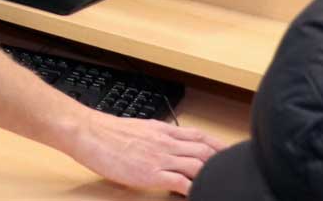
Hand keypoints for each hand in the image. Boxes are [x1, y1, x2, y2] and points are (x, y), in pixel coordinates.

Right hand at [65, 110, 224, 195]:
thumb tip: (164, 144)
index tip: (230, 153)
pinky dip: (195, 190)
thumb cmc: (106, 133)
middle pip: (205, 150)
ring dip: (212, 175)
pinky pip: (182, 183)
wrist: (89, 132)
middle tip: (234, 171)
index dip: (218, 146)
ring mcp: (160, 157)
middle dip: (222, 162)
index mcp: (163, 130)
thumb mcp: (137, 129)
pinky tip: (199, 195)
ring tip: (221, 185)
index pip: (199, 136)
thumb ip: (155, 137)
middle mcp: (166, 142)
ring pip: (199, 165)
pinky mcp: (152, 173)